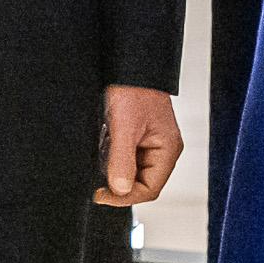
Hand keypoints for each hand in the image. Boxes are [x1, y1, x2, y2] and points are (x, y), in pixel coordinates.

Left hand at [99, 86, 180, 202]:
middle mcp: (162, 150)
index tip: (101, 194)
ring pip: (130, 172)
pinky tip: (104, 144)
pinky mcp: (137, 137)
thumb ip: (122, 159)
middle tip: (96, 180)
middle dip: (118, 182)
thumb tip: (120, 190)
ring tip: (103, 153)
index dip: (125, 197)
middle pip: (140, 183)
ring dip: (114, 169)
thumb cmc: (133, 89)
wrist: (130, 65)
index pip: (149, 189)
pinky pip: (125, 157)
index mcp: (167, 150)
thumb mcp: (123, 126)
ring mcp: (150, 144)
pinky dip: (112, 156)